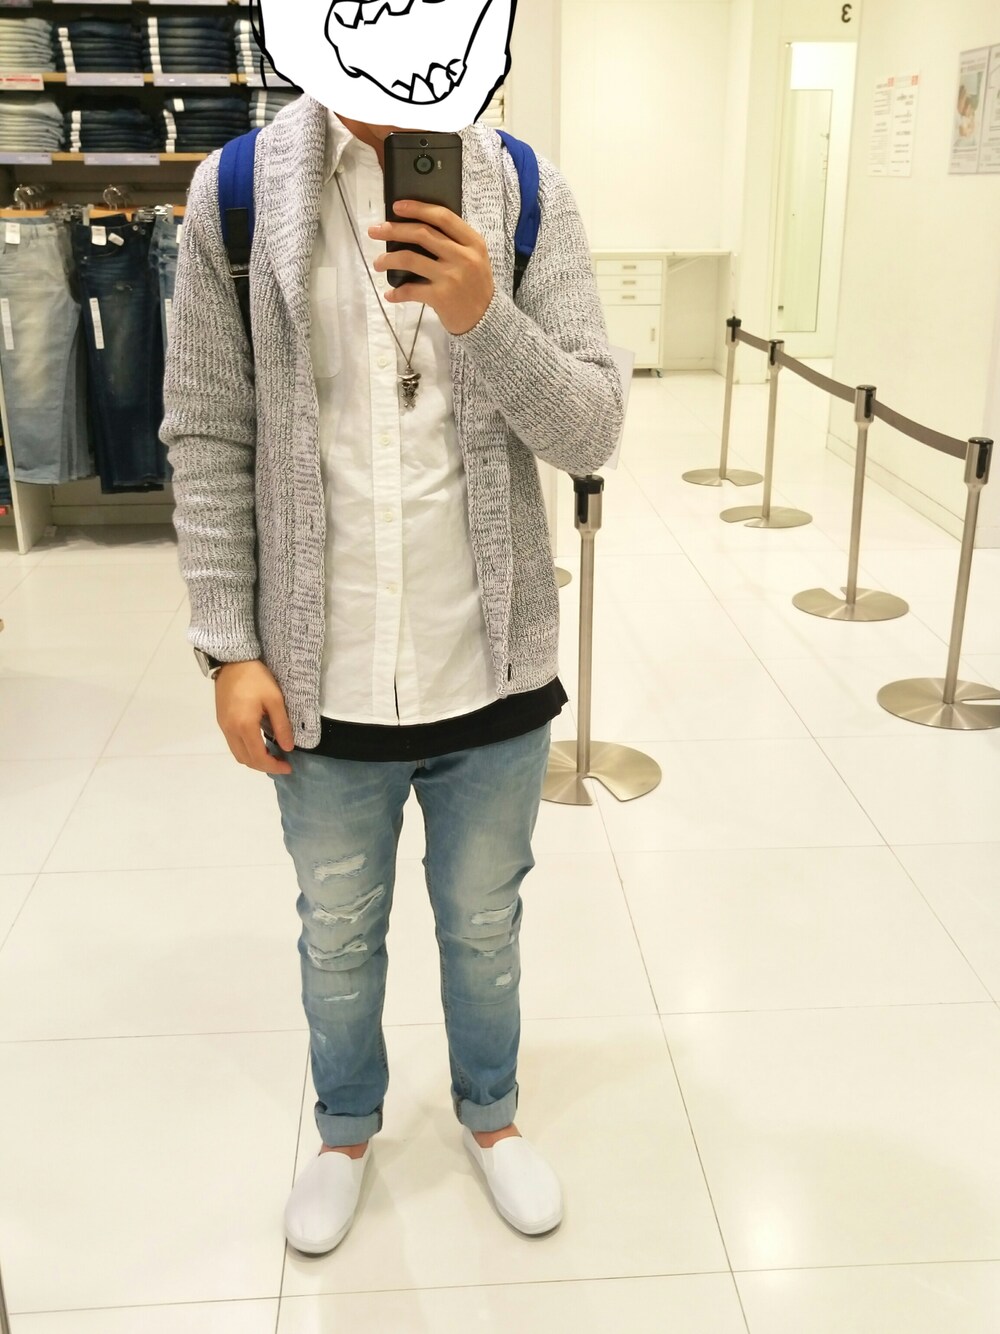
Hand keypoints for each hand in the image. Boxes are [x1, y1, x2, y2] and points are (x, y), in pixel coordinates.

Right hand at [215, 660, 294, 774]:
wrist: (232, 662)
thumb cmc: (257, 678)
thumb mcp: (275, 700)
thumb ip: (282, 726)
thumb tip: (288, 748)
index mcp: (244, 726)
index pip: (258, 757)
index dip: (274, 766)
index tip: (288, 767)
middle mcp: (230, 730)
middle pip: (246, 760)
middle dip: (264, 766)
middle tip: (282, 763)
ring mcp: (224, 726)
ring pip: (238, 754)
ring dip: (254, 759)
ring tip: (272, 755)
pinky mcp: (221, 721)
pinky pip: (233, 744)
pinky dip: (247, 749)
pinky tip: (259, 743)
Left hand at [369, 200, 494, 335]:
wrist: (487, 320)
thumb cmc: (476, 286)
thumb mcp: (475, 258)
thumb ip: (455, 242)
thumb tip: (417, 227)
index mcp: (472, 242)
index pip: (442, 217)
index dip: (417, 208)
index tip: (397, 206)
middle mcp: (462, 257)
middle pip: (422, 234)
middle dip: (394, 230)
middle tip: (375, 231)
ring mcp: (451, 277)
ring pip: (410, 259)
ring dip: (388, 259)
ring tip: (378, 262)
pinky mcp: (441, 297)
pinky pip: (411, 290)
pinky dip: (397, 292)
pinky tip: (390, 294)